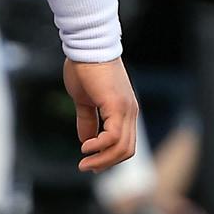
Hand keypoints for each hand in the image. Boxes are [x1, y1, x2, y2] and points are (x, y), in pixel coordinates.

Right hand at [63, 56, 138, 172]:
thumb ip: (87, 121)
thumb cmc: (84, 68)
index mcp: (124, 110)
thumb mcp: (84, 101)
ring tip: (85, 162)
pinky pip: (113, 136)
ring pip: (121, 147)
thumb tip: (86, 141)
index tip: (91, 163)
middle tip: (86, 167)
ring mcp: (126, 108)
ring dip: (102, 159)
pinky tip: (85, 147)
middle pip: (126, 150)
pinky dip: (100, 146)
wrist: (87, 45)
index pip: (125, 143)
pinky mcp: (117, 105)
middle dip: (106, 163)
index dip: (109, 157)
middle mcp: (129, 111)